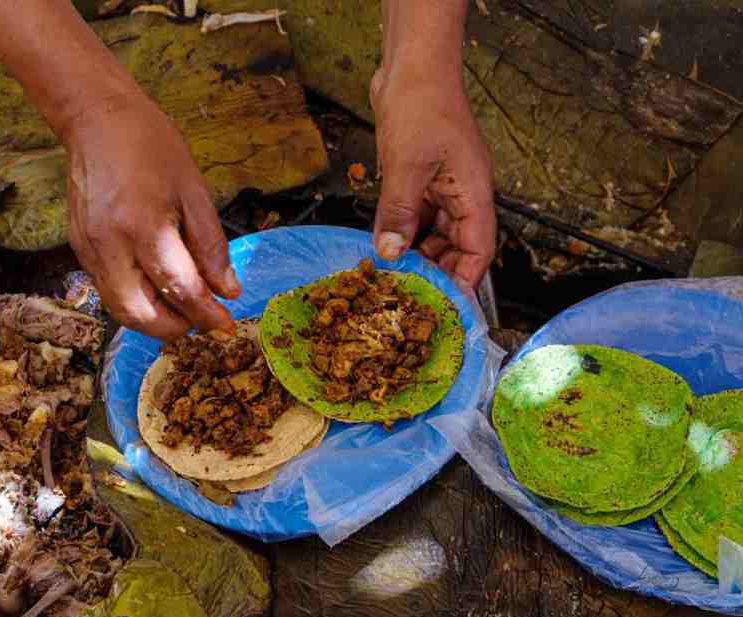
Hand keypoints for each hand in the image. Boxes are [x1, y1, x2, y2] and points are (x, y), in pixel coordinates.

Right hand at [63, 95, 240, 339]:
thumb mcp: (194, 190)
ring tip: (182, 310)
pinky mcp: (79, 250)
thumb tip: (227, 290)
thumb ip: (211, 245)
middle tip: (202, 320)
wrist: (97, 120)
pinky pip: (108, 291)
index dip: (207, 314)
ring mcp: (89, 250)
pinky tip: (156, 289)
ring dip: (154, 321)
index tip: (226, 325)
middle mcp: (110, 246)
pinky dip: (135, 301)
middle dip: (176, 328)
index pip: (180, 290)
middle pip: (142, 315)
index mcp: (144, 227)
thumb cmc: (152, 146)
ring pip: (121, 310)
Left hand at [370, 67, 495, 289]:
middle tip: (411, 296)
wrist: (411, 66)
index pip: (479, 248)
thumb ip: (399, 212)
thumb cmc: (421, 106)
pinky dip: (401, 229)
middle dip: (437, 270)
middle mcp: (463, 192)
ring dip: (416, 252)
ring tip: (394, 276)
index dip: (466, 279)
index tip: (448, 306)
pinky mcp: (422, 176)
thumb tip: (392, 254)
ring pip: (434, 231)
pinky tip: (382, 244)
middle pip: (458, 245)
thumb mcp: (406, 166)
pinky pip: (415, 212)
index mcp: (473, 192)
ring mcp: (442, 184)